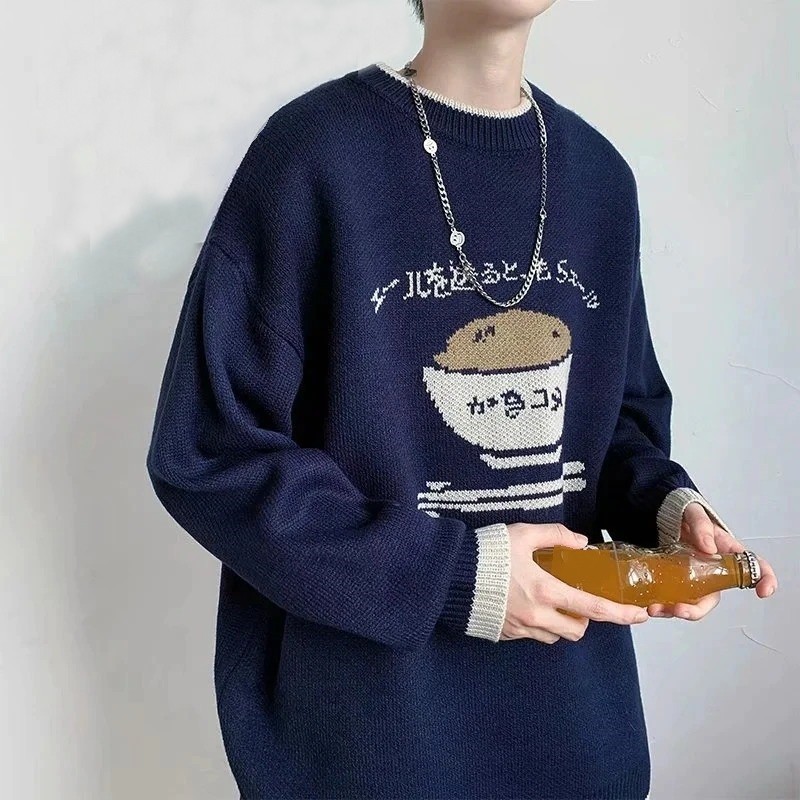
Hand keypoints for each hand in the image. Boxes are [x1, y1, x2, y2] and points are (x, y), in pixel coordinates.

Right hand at [500, 523, 648, 642]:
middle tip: (576, 601)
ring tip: (549, 602)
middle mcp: (537, 616)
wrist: (447, 575)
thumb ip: (555, 535)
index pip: (594, 609)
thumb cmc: (486, 552)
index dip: (620, 614)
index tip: (639, 615)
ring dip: (559, 623)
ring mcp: (519, 628)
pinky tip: (524, 605)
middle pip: (576, 631)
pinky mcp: (504, 634)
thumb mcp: (522, 534)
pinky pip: (530, 635)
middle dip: (583, 620)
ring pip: (554, 636)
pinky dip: (536, 625)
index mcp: (547, 591)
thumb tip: (581, 542)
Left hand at [647, 502, 777, 620]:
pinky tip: (651, 604)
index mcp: (726, 554)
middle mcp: (712, 572)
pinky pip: (671, 599)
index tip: (763, 591)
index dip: (765, 580)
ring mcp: (693, 580)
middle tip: (681, 610)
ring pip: (690, 604)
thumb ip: (701, 526)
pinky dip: (662, 606)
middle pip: (712, 599)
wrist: (664, 516)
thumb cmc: (686, 515)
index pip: (755, 568)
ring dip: (675, 611)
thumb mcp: (694, 514)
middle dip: (697, 610)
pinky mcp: (675, 583)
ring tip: (656, 608)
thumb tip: (708, 547)